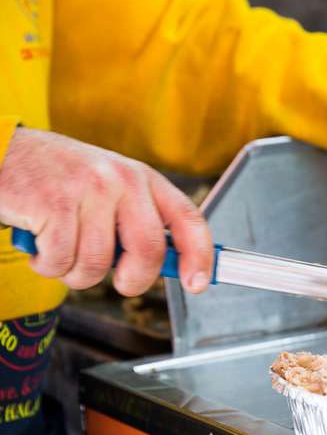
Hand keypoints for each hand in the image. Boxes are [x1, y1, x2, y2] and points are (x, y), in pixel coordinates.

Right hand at [0, 128, 212, 295]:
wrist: (1, 152)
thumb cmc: (56, 178)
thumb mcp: (107, 189)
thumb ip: (136, 221)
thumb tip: (168, 265)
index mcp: (141, 178)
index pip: (187, 219)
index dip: (199, 256)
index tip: (197, 283)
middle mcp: (121, 179)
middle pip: (148, 251)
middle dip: (133, 280)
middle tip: (119, 282)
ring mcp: (88, 189)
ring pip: (99, 264)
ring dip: (77, 273)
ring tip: (62, 251)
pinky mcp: (54, 204)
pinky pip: (62, 261)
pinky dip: (48, 266)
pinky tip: (40, 246)